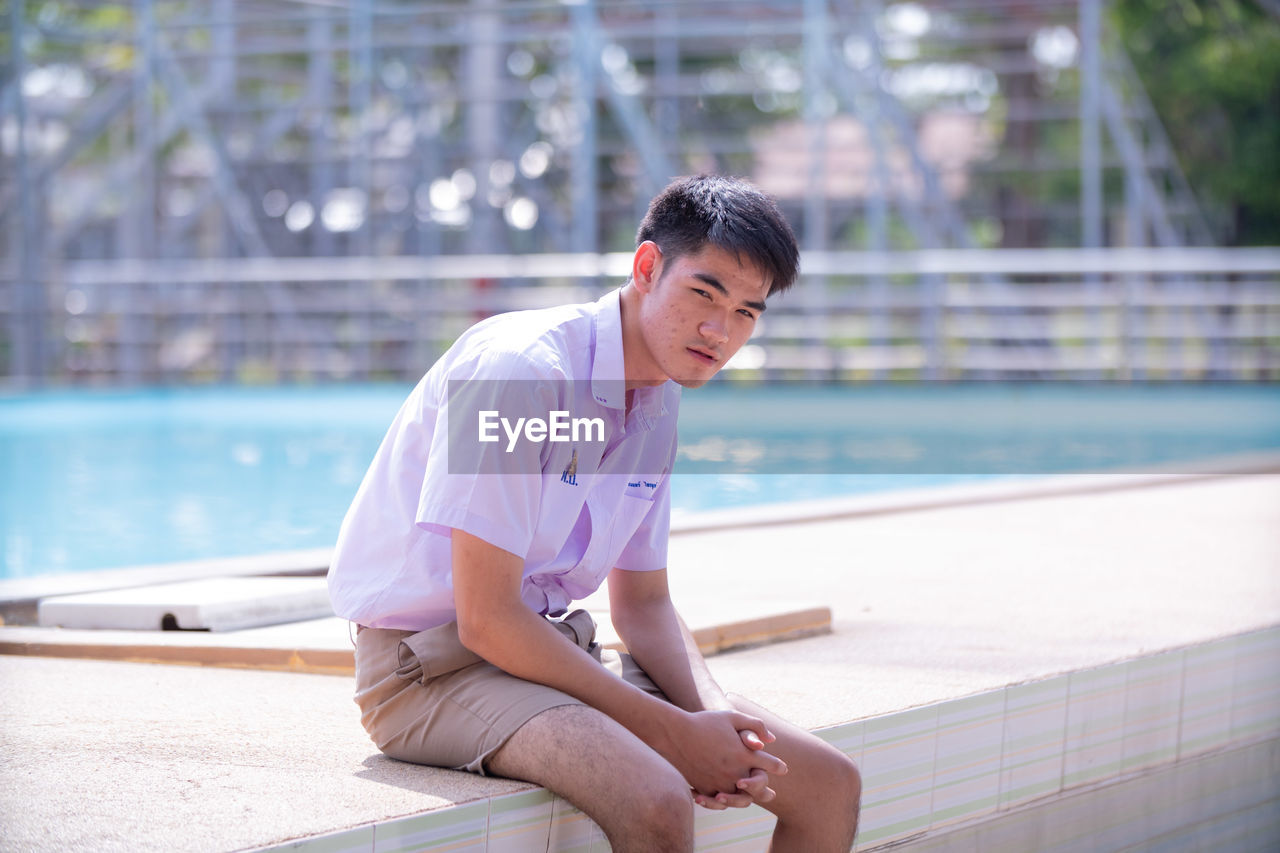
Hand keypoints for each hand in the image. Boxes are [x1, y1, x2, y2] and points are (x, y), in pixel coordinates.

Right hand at [658, 710, 786, 802]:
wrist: (675, 734)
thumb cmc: (704, 722)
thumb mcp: (732, 717)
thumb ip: (755, 726)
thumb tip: (771, 740)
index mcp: (744, 754)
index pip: (770, 764)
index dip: (778, 767)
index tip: (783, 769)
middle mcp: (735, 772)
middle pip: (759, 788)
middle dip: (766, 791)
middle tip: (771, 794)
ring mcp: (720, 783)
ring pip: (741, 800)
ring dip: (748, 800)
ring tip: (750, 800)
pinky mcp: (705, 789)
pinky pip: (719, 802)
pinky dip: (724, 802)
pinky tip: (725, 799)